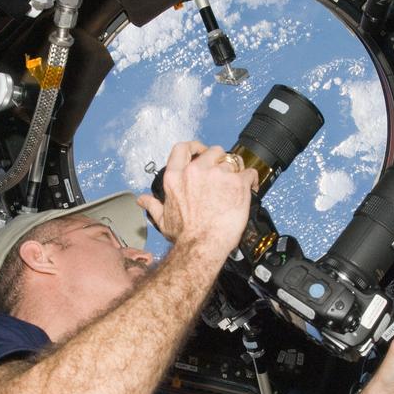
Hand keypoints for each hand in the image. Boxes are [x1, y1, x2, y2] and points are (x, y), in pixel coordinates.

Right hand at [137, 141, 256, 259]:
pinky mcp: (237, 183)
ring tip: (236, 187)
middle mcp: (196, 171)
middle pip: (213, 151)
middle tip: (223, 174)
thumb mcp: (163, 220)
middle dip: (220, 160)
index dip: (195, 147)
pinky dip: (251, 180)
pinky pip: (250, 173)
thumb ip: (153, 206)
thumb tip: (142, 200)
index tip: (201, 151)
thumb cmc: (184, 236)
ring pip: (233, 162)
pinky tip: (249, 189)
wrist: (202, 247)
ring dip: (236, 172)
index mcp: (176, 177)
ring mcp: (218, 175)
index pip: (183, 148)